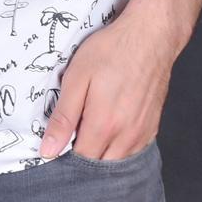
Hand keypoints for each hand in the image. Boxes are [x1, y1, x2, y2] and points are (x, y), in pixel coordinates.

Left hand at [38, 7, 174, 160]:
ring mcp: (142, 133)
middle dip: (85, 157)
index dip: (66, 154)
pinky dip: (120, 148)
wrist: (151, 35)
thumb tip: (48, 150)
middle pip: (100, 166)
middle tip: (74, 133)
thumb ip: (64, 116)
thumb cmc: (112, 50)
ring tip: (92, 128)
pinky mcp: (153, 126)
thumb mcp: (77, 76)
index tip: (59, 140)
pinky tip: (112, 128)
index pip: (81, 161)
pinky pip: (134, 151)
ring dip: (103, 154)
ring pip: (118, 161)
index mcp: (103, 126)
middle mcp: (126, 136)